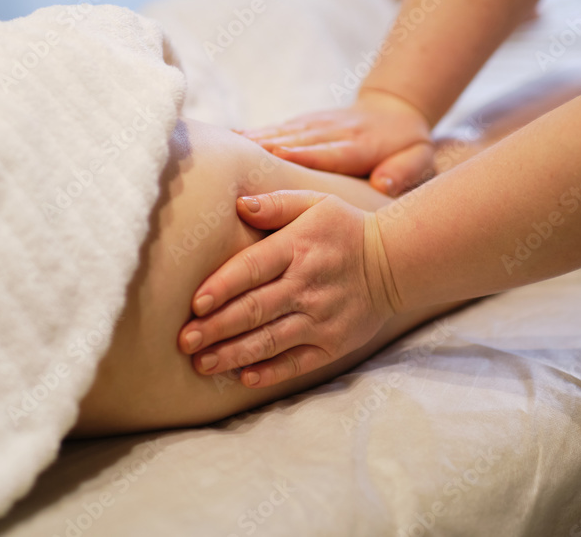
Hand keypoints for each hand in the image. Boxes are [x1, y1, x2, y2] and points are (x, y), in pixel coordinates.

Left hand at [177, 191, 401, 387]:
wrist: (396, 262)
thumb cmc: (344, 229)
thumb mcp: (315, 203)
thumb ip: (275, 204)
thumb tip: (239, 205)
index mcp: (298, 248)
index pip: (253, 268)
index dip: (222, 286)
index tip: (195, 303)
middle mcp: (308, 285)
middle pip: (255, 308)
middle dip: (217, 327)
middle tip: (184, 340)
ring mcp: (322, 318)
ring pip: (271, 340)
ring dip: (234, 353)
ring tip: (202, 363)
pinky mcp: (334, 343)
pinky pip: (298, 362)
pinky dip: (271, 371)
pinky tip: (244, 377)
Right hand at [240, 89, 434, 195]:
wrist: (394, 112)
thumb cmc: (407, 147)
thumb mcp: (419, 159)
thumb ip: (403, 172)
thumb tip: (385, 185)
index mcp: (360, 145)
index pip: (330, 151)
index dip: (304, 153)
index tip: (278, 154)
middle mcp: (334, 131)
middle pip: (298, 140)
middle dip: (269, 146)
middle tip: (237, 155)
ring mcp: (317, 123)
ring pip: (283, 131)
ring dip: (255, 138)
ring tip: (224, 146)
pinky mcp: (306, 121)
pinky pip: (277, 127)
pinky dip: (254, 132)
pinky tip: (229, 138)